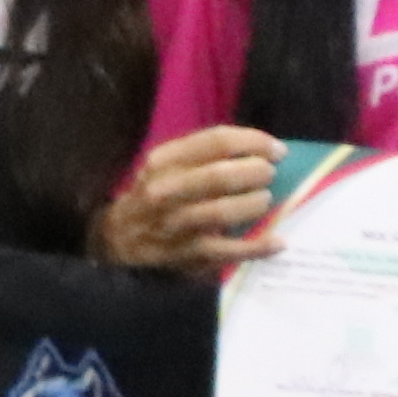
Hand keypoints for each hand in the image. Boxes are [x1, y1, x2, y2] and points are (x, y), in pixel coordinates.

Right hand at [98, 125, 281, 274]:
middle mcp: (165, 190)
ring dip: (253, 204)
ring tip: (266, 200)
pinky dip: (257, 247)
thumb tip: (263, 151)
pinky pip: (227, 251)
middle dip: (254, 172)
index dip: (253, 143)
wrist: (119, 237)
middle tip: (270, 174)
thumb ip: (206, 155)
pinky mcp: (186, 254)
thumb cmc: (158, 195)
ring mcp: (175, 224)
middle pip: (218, 176)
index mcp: (164, 160)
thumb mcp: (168, 165)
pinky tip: (278, 242)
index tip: (277, 150)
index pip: (215, 142)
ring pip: (221, 213)